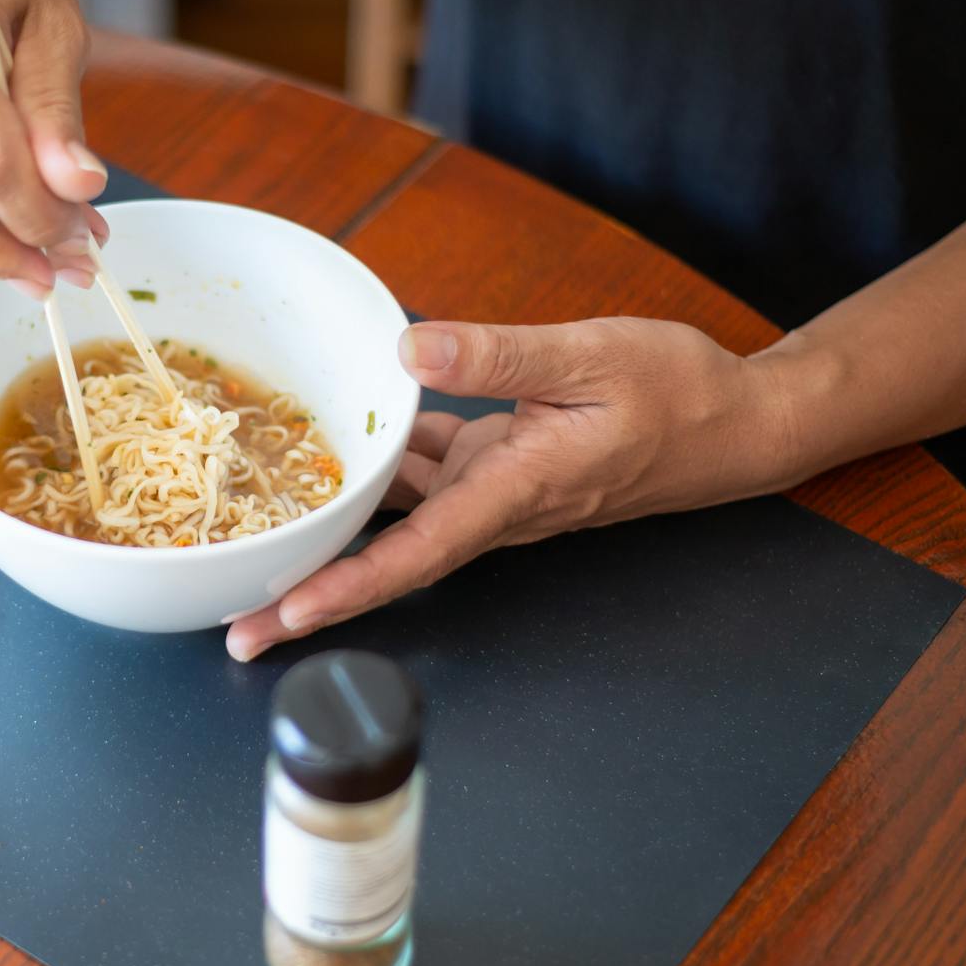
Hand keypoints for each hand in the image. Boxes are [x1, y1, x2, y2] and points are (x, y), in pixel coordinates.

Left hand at [225, 317, 799, 660]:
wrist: (732, 423)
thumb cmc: (676, 392)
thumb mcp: (592, 356)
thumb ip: (500, 355)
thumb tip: (412, 348)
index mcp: (517, 490)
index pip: (418, 552)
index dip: (348, 586)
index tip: (287, 617)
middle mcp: (494, 506)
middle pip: (388, 558)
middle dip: (312, 590)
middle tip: (232, 617)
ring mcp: (491, 491)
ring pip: (396, 519)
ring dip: (331, 531)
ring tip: (255, 538)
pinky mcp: (494, 468)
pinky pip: (421, 472)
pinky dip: (376, 463)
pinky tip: (334, 438)